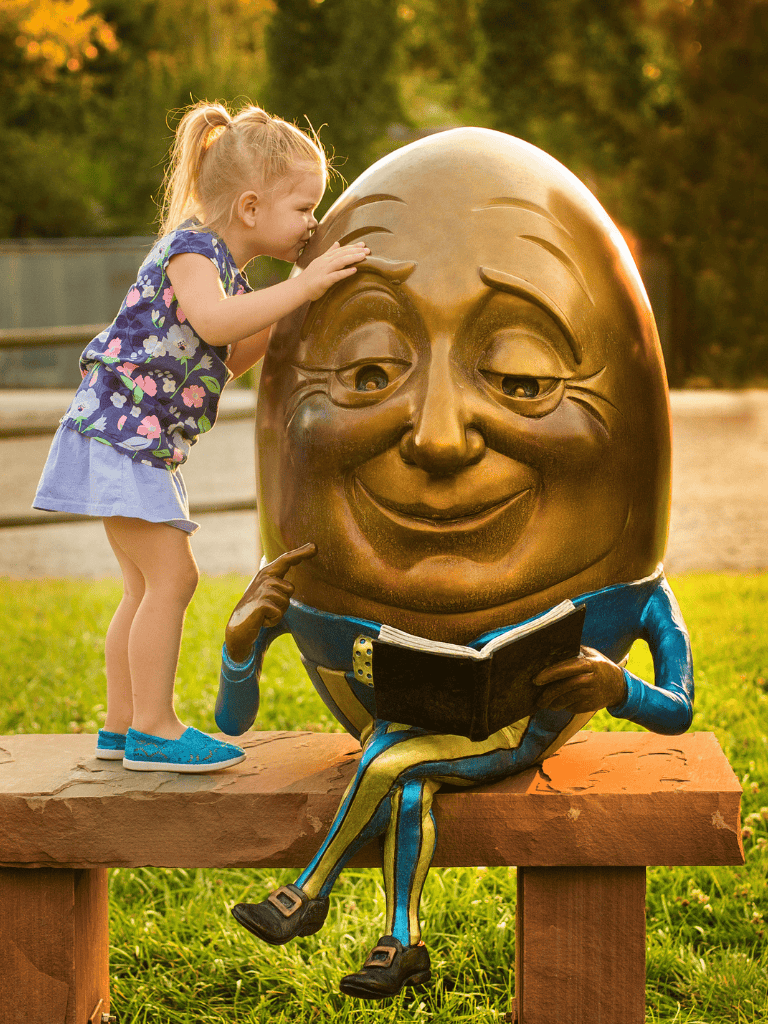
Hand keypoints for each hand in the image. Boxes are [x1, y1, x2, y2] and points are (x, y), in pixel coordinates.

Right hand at [224, 543, 316, 662]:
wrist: (239, 625)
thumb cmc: (258, 608)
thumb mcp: (268, 593)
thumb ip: (279, 585)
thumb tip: (292, 585)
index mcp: (267, 573)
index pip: (286, 560)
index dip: (300, 553)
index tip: (315, 546)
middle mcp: (264, 578)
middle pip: (290, 589)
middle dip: (283, 602)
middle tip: (267, 607)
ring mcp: (263, 589)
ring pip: (286, 602)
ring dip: (278, 612)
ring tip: (264, 612)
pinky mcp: (262, 603)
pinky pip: (279, 613)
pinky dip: (273, 620)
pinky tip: (262, 619)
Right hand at [299, 241, 368, 300]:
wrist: (298, 288)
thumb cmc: (310, 277)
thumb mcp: (320, 262)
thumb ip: (329, 253)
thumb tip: (337, 243)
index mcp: (325, 258)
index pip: (341, 250)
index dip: (352, 246)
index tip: (363, 244)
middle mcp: (325, 262)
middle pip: (342, 254)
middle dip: (355, 251)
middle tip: (368, 249)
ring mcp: (324, 271)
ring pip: (340, 262)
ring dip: (352, 258)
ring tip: (364, 256)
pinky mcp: (324, 281)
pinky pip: (336, 275)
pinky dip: (345, 272)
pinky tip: (354, 270)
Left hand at [532, 646, 627, 713]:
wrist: (618, 686)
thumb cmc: (598, 666)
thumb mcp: (590, 654)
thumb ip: (573, 652)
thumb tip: (548, 650)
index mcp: (588, 664)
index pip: (565, 668)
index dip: (549, 674)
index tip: (536, 680)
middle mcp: (590, 679)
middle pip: (563, 687)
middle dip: (547, 694)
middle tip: (537, 699)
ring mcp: (591, 694)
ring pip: (566, 701)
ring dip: (553, 703)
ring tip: (544, 702)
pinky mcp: (590, 706)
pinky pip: (571, 708)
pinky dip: (564, 706)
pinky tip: (560, 703)